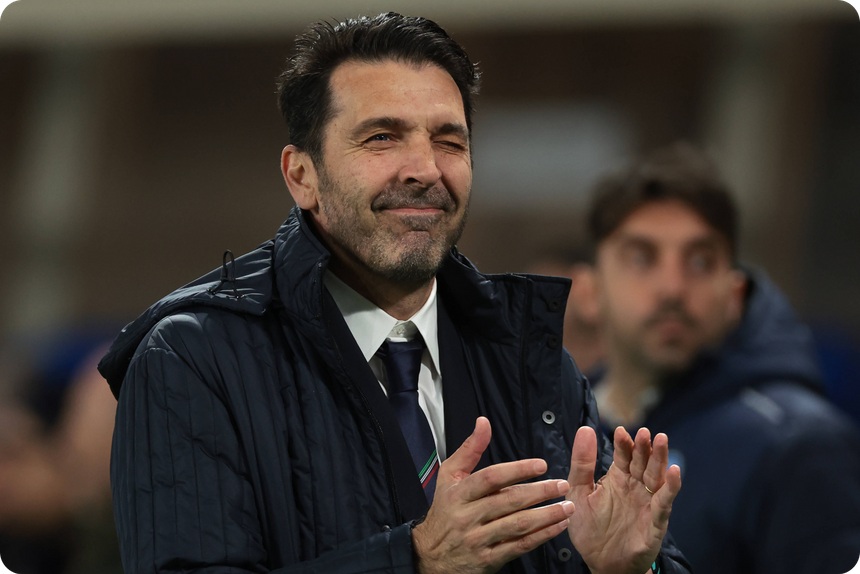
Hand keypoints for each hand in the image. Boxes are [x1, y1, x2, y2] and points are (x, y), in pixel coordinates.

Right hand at [412, 417, 574, 573]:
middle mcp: (468, 516)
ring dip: (546, 515)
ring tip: (566, 506)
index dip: (517, 470)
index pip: (491, 478)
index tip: (540, 465)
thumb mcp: (449, 477)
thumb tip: (483, 423)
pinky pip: (518, 546)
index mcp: (459, 493)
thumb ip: (470, 449)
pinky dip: (541, 537)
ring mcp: (478, 539)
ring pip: (517, 525)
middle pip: (508, 501)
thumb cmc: (443, 512)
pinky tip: (556, 527)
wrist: (429, 556)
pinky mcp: (488, 559)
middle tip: (561, 485)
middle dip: (539, 492)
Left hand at [566, 426, 680, 573]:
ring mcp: (646, 503)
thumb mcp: (578, 493)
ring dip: (660, 459)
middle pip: (642, 462)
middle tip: (645, 432)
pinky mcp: (655, 522)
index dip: (623, 443)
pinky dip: (670, 487)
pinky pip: (664, 503)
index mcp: (617, 478)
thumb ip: (582, 463)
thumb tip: (585, 429)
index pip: (623, 455)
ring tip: (661, 440)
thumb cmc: (590, 528)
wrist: (602, 564)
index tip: (620, 431)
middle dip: (644, 447)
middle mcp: (634, 487)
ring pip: (656, 477)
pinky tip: (674, 472)